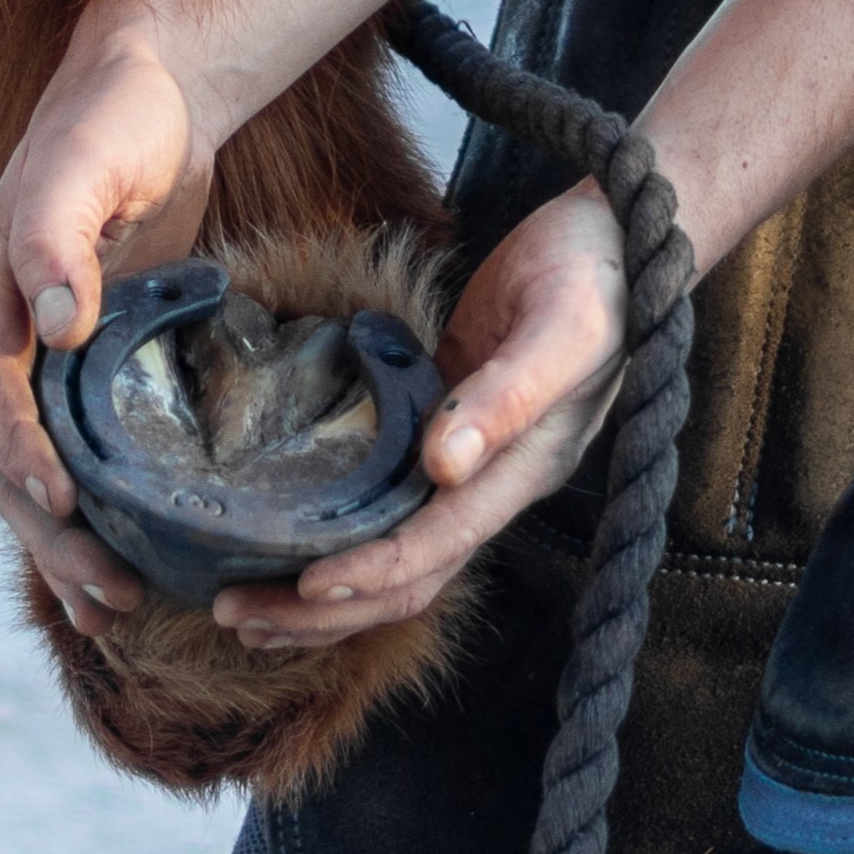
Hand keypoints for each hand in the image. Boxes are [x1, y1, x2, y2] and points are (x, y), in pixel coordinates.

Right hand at [0, 39, 214, 631]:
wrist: (153, 89)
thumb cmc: (114, 118)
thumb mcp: (83, 164)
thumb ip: (57, 237)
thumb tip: (52, 327)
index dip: (18, 455)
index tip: (63, 505)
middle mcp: (7, 331)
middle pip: (8, 452)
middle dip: (47, 529)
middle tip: (108, 592)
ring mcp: (48, 352)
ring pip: (41, 466)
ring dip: (68, 539)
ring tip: (118, 605)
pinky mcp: (95, 363)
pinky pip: (85, 450)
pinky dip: (100, 508)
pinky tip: (138, 559)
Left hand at [212, 181, 625, 652]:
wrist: (620, 238)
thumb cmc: (595, 276)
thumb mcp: (561, 328)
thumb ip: (507, 396)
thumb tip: (445, 464)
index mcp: (523, 472)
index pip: (437, 548)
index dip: (371, 574)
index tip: (303, 588)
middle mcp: (492, 483)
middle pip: (406, 577)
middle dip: (322, 609)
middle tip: (233, 616)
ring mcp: (467, 463)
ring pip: (389, 549)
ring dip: (318, 589)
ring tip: (238, 605)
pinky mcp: (442, 427)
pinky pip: (382, 498)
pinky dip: (332, 526)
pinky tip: (277, 529)